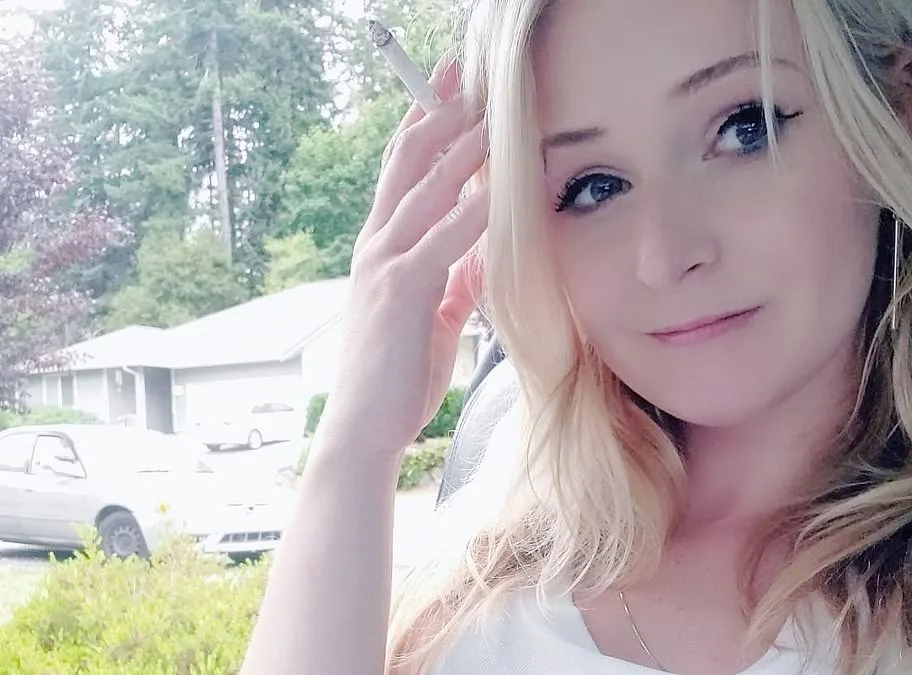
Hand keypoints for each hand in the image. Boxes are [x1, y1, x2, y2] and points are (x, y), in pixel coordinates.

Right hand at [320, 58, 487, 461]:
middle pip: (407, 165)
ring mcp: (384, 265)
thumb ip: (453, 283)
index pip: (402, 173)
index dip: (423, 128)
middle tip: (459, 72)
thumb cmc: (397, 377)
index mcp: (382, 250)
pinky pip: (441, 241)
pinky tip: (496, 190)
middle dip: (435, 114)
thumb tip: (481, 257)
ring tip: (486, 112)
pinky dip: (470, 213)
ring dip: (457, 150)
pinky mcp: (401, 291)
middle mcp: (376, 247)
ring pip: (423, 192)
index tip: (447, 89)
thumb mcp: (434, 320)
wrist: (365, 428)